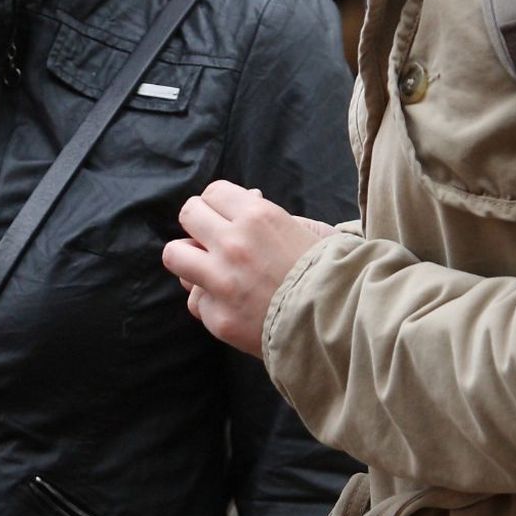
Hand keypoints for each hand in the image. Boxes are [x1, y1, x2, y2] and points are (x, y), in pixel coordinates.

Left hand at [162, 181, 333, 357]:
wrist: (340, 323)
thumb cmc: (329, 272)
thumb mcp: (306, 228)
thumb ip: (269, 215)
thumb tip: (247, 197)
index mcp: (257, 215)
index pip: (212, 193)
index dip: (219, 206)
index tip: (226, 218)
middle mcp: (233, 244)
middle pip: (188, 214)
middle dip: (199, 225)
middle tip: (212, 240)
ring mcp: (221, 281)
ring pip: (175, 255)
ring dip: (190, 260)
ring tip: (210, 270)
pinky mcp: (218, 316)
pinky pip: (196, 300)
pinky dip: (210, 302)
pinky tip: (233, 305)